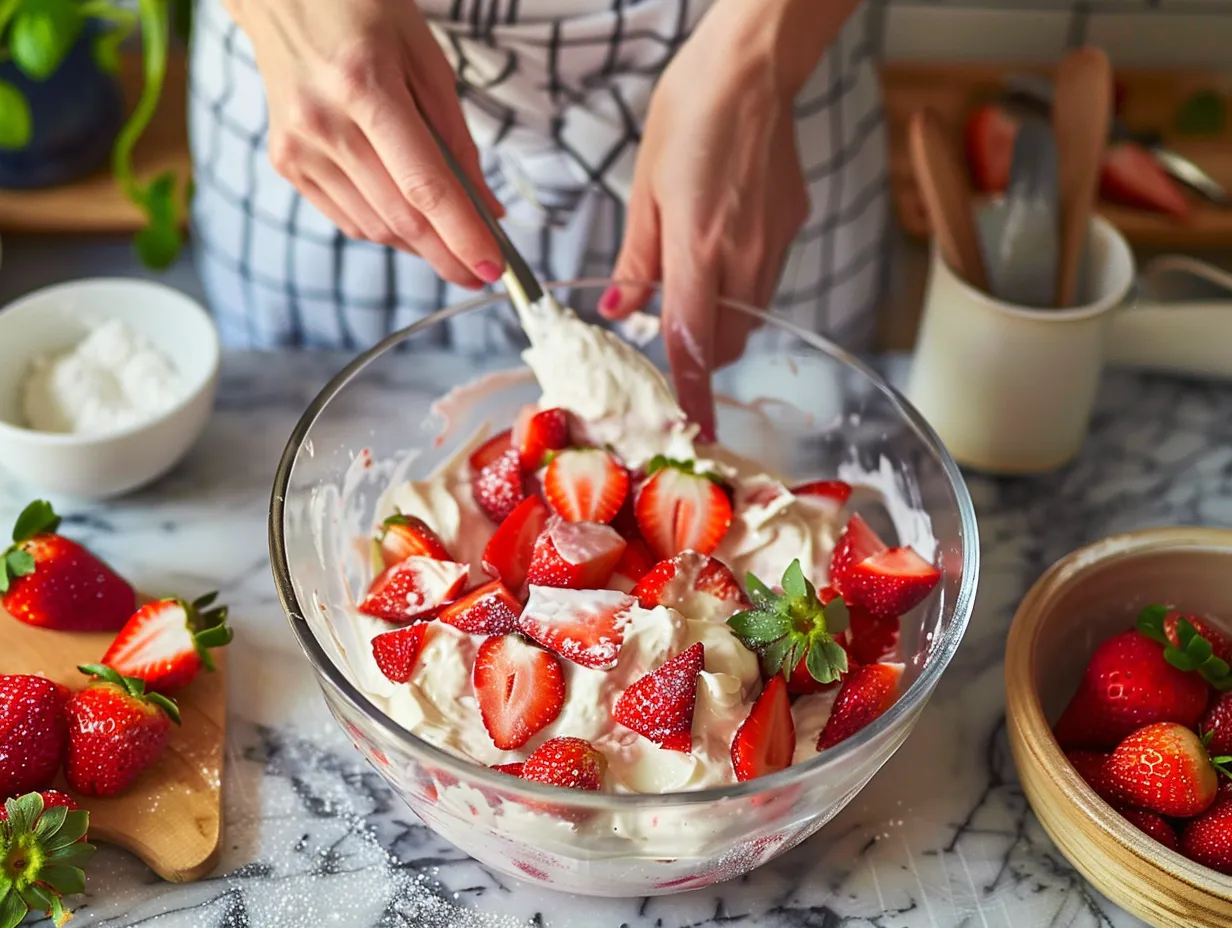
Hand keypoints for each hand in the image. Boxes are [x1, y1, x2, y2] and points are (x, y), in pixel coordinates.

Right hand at [225, 0, 504, 287]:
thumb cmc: (364, 13)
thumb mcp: (427, 60)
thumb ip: (457, 139)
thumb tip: (486, 207)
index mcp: (365, 86)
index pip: (424, 185)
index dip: (462, 234)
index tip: (492, 268)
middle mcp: (323, 122)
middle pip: (399, 216)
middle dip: (447, 254)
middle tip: (480, 274)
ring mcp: (298, 147)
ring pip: (374, 226)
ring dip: (419, 246)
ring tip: (449, 244)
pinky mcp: (285, 162)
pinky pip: (347, 218)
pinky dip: (386, 230)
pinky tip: (409, 225)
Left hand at [599, 10, 809, 439]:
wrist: (752, 68)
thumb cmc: (689, 114)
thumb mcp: (644, 187)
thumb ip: (637, 258)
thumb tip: (623, 310)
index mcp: (698, 248)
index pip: (694, 342)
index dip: (693, 394)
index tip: (696, 432)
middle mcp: (744, 255)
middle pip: (727, 339)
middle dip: (700, 353)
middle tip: (672, 336)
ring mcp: (776, 242)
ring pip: (750, 313)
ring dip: (721, 319)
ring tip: (695, 280)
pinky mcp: (794, 225)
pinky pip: (767, 276)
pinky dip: (742, 282)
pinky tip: (724, 242)